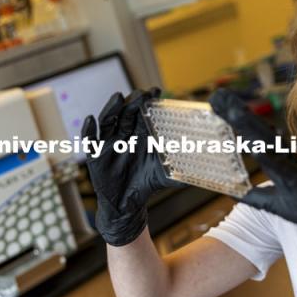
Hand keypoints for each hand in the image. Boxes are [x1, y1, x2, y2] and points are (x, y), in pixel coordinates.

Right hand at [81, 88, 178, 245]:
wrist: (128, 205)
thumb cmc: (147, 186)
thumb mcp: (166, 174)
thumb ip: (183, 168)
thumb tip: (208, 167)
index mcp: (141, 136)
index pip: (143, 114)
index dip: (149, 102)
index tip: (157, 92)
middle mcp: (124, 136)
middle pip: (126, 113)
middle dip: (133, 102)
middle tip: (142, 94)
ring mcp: (109, 144)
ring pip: (108, 122)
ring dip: (111, 109)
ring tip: (118, 98)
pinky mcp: (96, 156)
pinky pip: (90, 141)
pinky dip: (88, 130)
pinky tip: (90, 120)